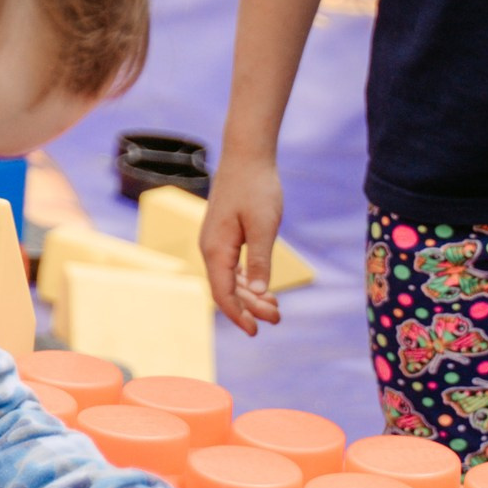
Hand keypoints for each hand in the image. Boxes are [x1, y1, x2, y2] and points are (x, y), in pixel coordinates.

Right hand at [201, 150, 286, 332]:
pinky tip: (262, 288)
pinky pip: (231, 266)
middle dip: (250, 307)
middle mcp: (210, 247)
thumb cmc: (256, 188)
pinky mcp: (224, 234)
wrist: (247, 155)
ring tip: (275, 309)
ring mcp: (215, 241)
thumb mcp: (264, 227)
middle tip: (277, 319)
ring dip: (250, 295)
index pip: (222, 293)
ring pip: (229, 279)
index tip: (254, 331)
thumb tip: (256, 294)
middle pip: (226, 289)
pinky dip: (246, 280)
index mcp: (215, 248)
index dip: (238, 315)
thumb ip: (260, 262)